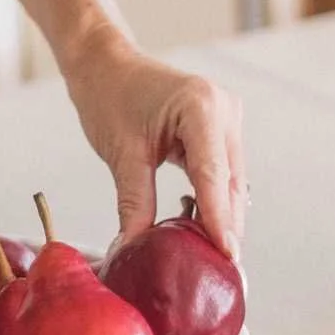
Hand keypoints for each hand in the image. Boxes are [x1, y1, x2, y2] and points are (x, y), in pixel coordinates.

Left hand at [61, 25, 245, 258]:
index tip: (229, 257)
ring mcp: (226, 117)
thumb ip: (134, 203)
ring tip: (209, 256)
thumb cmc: (109, 97)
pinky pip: (221, 171)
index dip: (221, 221)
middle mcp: (223, 109)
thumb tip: (135, 250)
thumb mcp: (121, 154)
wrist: (105, 64)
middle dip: (224, 225)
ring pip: (229, 180)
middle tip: (220, 270)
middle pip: (229, 182)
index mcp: (201, 108)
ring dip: (219, 214)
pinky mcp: (220, 127)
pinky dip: (212, 198)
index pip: (214, 177)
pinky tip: (200, 227)